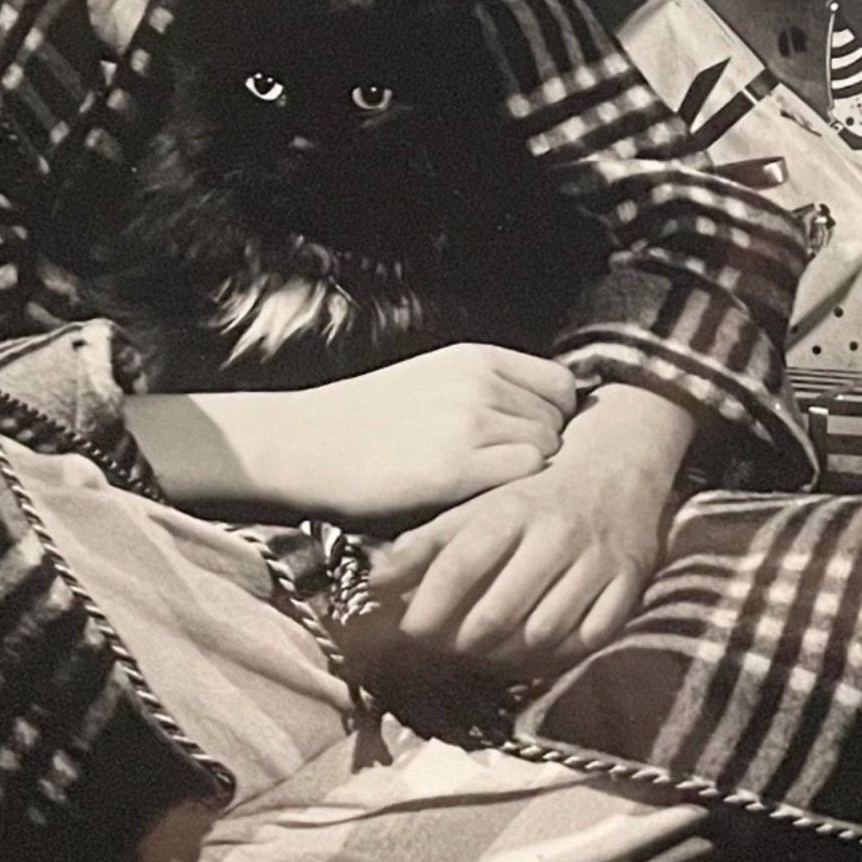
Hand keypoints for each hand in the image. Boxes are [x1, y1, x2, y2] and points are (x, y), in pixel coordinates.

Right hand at [129, 343, 577, 523]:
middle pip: (557, 420)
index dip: (555, 417)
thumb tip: (542, 415)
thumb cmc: (364, 420)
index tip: (533, 442)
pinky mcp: (454, 465)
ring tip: (494, 494)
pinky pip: (522, 477)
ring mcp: (468, 421)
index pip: (559, 384)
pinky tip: (483, 505)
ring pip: (545, 451)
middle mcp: (478, 381)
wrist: (303, 441)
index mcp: (475, 357)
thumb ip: (485, 389)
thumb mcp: (432, 380)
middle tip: (511, 478)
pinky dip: (513, 496)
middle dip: (544, 450)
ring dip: (527, 477)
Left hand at [368, 386, 690, 675]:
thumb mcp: (480, 506)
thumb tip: (376, 584)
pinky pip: (588, 639)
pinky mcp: (628, 582)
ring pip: (540, 634)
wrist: (621, 464)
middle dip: (462, 642)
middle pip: (496, 614)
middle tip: (448, 648)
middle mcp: (553, 535)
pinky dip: (559, 654)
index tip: (409, 632)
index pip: (458, 567)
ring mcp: (595, 560)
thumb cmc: (536, 494)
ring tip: (488, 651)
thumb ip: (427, 543)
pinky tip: (538, 649)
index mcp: (510, 510)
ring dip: (507, 655)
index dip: (427, 609)